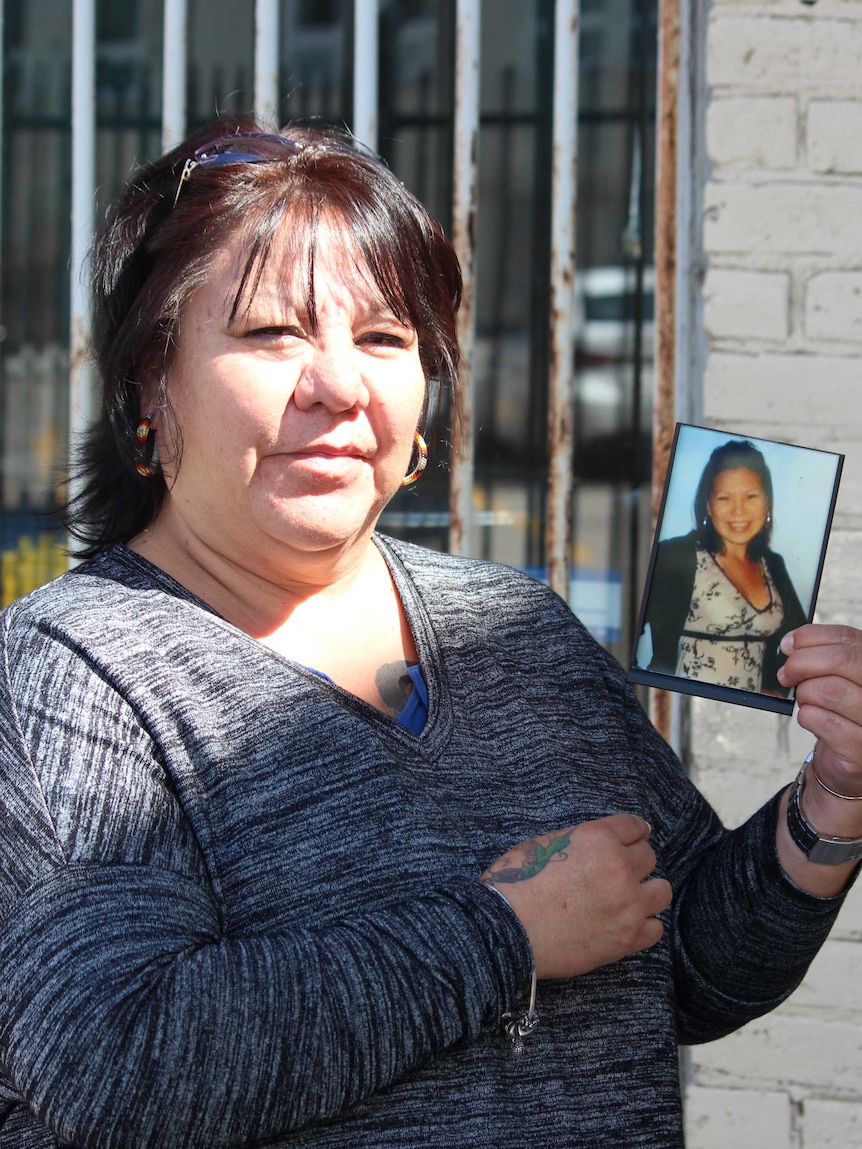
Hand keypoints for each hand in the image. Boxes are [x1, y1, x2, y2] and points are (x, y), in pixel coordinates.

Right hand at [482, 815, 671, 978]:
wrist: (509, 929)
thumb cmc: (516, 883)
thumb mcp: (545, 843)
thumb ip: (578, 842)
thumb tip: (589, 849)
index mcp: (598, 838)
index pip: (634, 827)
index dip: (634, 832)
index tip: (636, 837)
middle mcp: (619, 867)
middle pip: (649, 857)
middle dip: (635, 861)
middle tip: (622, 871)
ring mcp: (627, 905)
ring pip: (661, 891)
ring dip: (647, 891)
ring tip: (631, 898)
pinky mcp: (626, 938)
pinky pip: (654, 928)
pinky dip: (643, 924)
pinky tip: (627, 923)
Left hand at [778, 624, 861, 796]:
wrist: (849, 761)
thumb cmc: (841, 712)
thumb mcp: (836, 678)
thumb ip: (821, 656)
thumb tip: (789, 643)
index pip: (848, 638)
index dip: (812, 637)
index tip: (787, 645)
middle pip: (843, 660)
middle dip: (803, 663)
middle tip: (786, 674)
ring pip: (830, 690)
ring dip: (805, 693)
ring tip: (804, 699)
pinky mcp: (861, 748)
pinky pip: (823, 720)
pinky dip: (807, 716)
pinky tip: (811, 718)